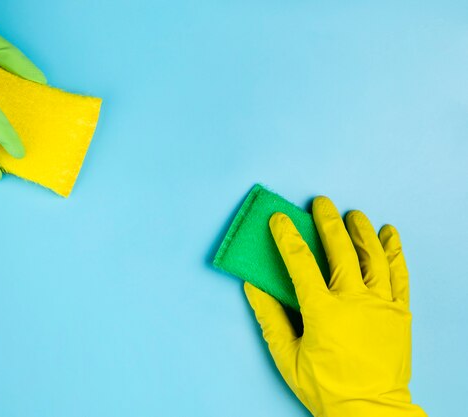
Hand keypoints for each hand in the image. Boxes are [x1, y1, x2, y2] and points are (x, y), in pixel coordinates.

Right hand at [245, 196, 426, 416]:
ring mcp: (381, 305)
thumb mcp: (287, 357)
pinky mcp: (400, 313)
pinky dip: (395, 252)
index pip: (300, 263)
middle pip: (340, 250)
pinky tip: (389, 234)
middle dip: (328, 222)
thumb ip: (270, 318)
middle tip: (321, 203)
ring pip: (372, 256)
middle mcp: (354, 300)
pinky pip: (399, 275)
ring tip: (354, 214)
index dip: (287, 237)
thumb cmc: (325, 388)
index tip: (279, 219)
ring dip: (362, 231)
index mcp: (323, 311)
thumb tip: (253, 287)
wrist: (369, 411)